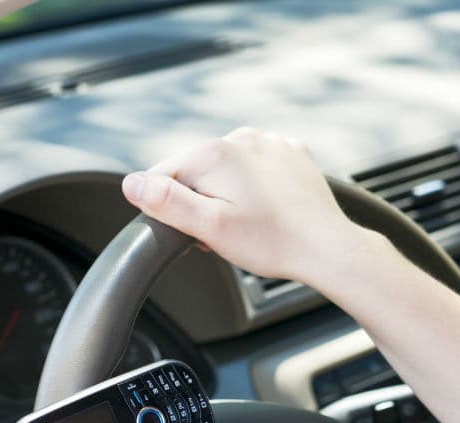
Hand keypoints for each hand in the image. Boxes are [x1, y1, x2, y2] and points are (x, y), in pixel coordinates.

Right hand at [121, 127, 354, 281]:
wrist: (328, 248)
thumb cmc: (273, 242)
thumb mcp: (209, 228)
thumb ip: (166, 202)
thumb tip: (132, 184)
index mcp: (213, 152)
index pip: (163, 176)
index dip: (170, 210)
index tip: (193, 234)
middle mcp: (241, 138)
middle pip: (197, 172)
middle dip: (202, 204)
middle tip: (225, 236)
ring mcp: (270, 143)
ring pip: (229, 171)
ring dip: (229, 197)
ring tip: (250, 227)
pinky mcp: (292, 155)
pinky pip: (259, 170)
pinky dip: (258, 189)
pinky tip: (270, 213)